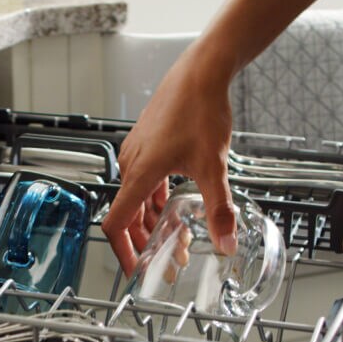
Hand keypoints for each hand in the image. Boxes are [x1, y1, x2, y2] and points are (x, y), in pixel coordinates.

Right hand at [102, 47, 238, 276]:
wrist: (201, 71)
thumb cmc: (200, 109)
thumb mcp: (212, 167)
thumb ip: (218, 210)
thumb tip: (225, 243)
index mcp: (140, 173)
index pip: (116, 223)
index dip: (123, 252)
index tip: (136, 270)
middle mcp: (132, 164)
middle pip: (128, 216)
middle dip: (146, 243)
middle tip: (167, 262)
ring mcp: (138, 152)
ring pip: (137, 199)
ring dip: (153, 222)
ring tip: (176, 239)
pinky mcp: (147, 143)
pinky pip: (144, 182)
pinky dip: (156, 201)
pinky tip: (174, 207)